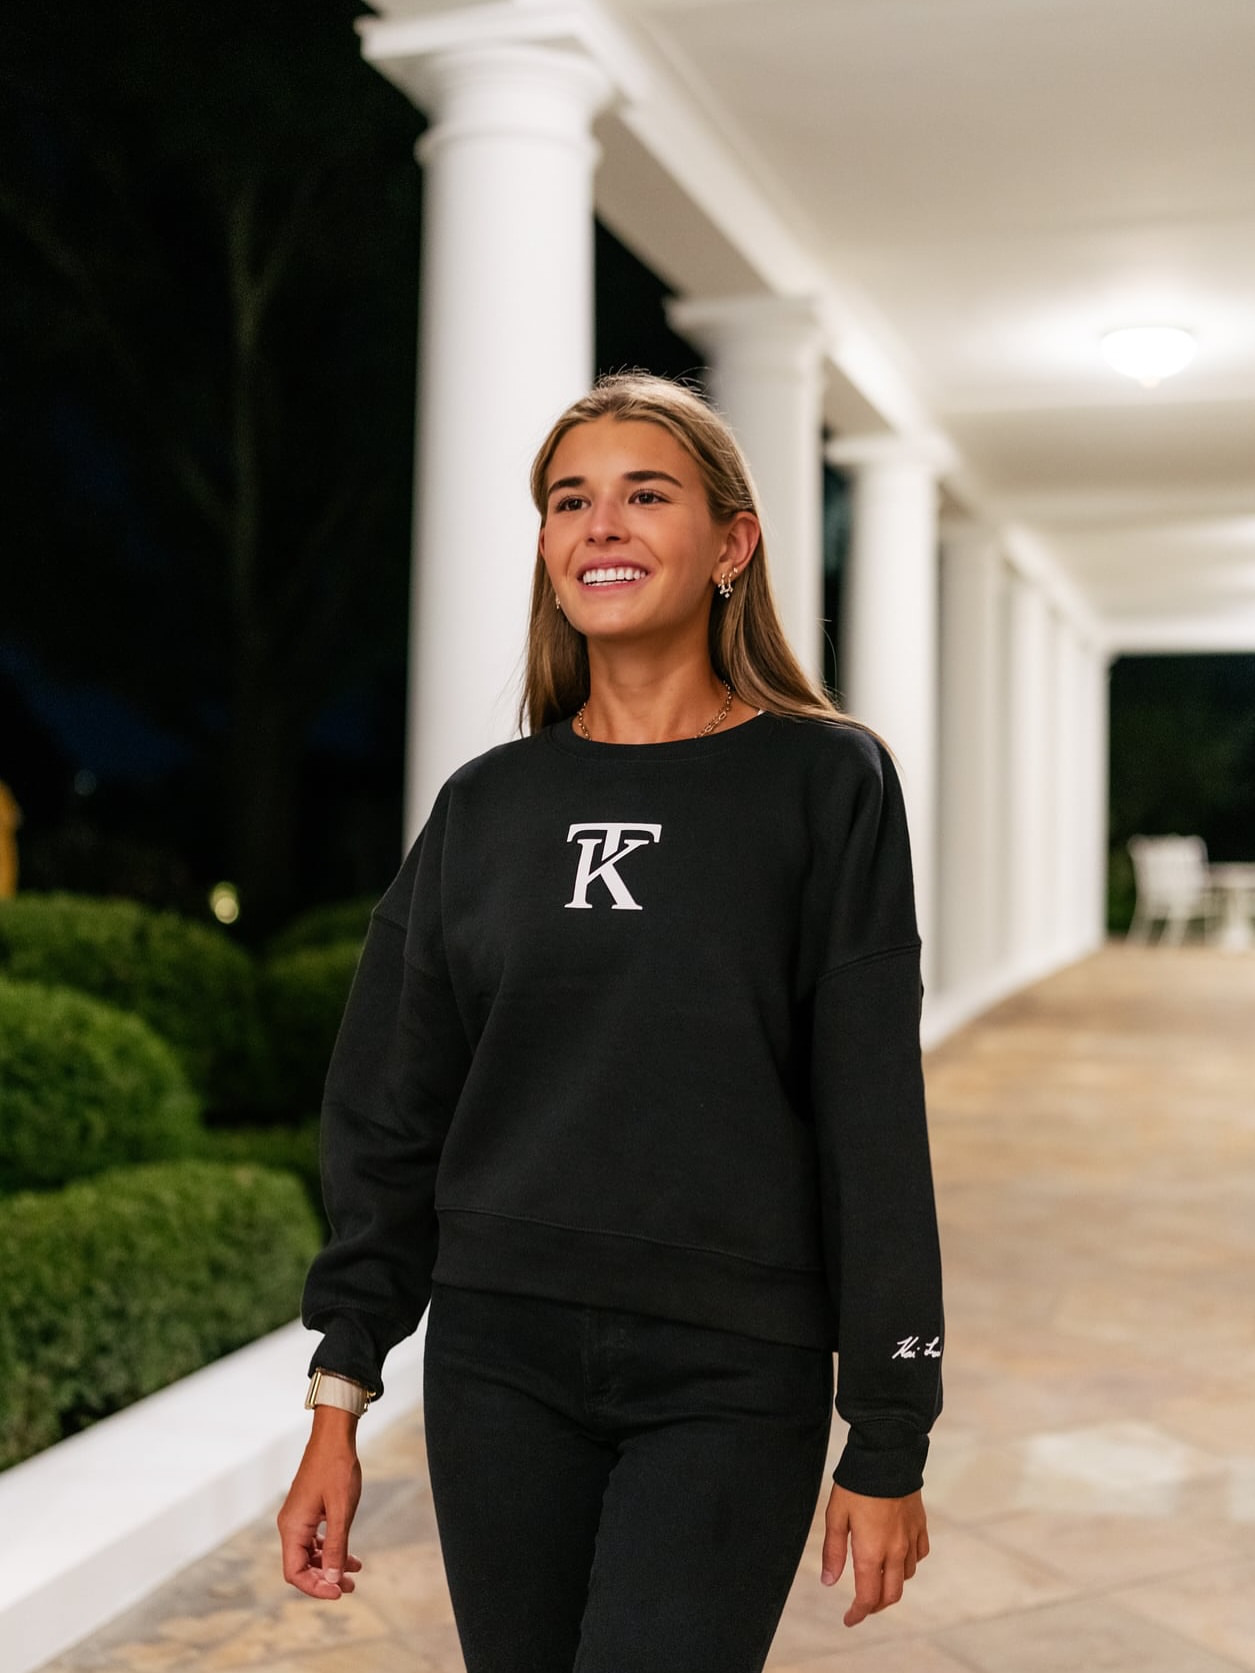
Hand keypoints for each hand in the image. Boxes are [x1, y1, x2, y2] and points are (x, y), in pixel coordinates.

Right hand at [277, 1407, 364, 1598]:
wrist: (334, 1437)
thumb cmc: (337, 1469)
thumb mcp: (341, 1511)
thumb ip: (335, 1546)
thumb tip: (331, 1578)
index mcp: (292, 1527)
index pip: (295, 1572)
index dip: (315, 1587)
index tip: (339, 1592)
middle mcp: (290, 1525)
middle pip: (301, 1566)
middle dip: (325, 1579)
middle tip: (350, 1587)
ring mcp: (298, 1517)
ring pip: (309, 1553)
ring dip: (329, 1565)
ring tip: (354, 1574)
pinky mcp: (308, 1511)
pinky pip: (315, 1539)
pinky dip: (330, 1548)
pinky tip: (350, 1555)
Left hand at [820, 1484, 928, 1626]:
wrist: (887, 1455)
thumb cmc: (856, 1484)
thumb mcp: (836, 1516)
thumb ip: (833, 1552)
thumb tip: (829, 1582)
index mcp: (871, 1552)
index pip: (868, 1597)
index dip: (858, 1613)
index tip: (848, 1619)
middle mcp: (895, 1551)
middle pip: (891, 1594)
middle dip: (876, 1606)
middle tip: (862, 1606)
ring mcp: (911, 1538)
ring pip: (906, 1576)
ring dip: (892, 1584)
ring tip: (877, 1579)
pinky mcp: (920, 1525)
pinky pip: (918, 1555)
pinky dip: (908, 1564)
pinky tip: (897, 1556)